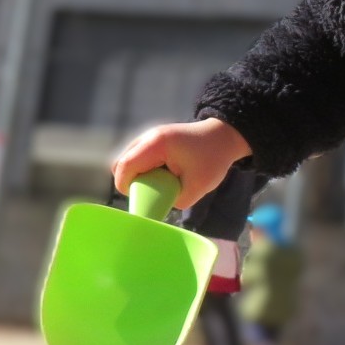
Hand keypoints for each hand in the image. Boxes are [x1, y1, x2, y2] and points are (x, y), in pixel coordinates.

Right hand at [110, 117, 252, 210]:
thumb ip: (173, 201)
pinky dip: (145, 170)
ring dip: (139, 176)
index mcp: (156, 144)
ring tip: (160, 183)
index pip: (125, 167)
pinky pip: (138, 158)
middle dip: (132, 182)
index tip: (140, 200)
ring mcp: (149, 137)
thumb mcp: (196, 187)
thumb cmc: (212, 160)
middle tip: (152, 192)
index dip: (126, 187)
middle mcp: (148, 137)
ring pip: (128, 161)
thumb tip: (155, 207)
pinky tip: (163, 175)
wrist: (223, 137)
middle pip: (121, 163)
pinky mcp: (153, 141)